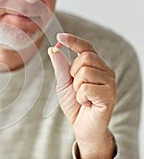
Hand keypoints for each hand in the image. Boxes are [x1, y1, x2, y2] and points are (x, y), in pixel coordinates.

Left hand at [48, 33, 115, 157]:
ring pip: (85, 72)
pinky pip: (86, 88)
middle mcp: (106, 72)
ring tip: (82, 97)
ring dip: (77, 87)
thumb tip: (53, 49)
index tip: (59, 36)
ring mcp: (110, 83)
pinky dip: (80, 97)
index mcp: (95, 66)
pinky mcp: (109, 96)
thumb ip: (61, 67)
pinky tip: (86, 103)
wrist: (82, 126)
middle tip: (76, 87)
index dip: (73, 41)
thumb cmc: (75, 104)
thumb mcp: (63, 83)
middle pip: (85, 58)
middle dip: (73, 73)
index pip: (86, 47)